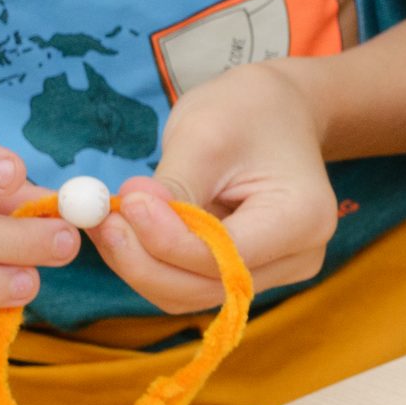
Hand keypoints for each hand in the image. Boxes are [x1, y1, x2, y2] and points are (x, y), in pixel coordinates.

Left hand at [90, 62, 339, 313]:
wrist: (279, 112)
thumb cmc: (250, 111)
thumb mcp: (207, 133)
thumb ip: (174, 184)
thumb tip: (132, 216)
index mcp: (303, 220)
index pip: (225, 255)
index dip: (167, 239)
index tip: (125, 202)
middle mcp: (297, 258)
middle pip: (207, 287)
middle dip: (145, 259)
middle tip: (102, 221)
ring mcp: (275, 271)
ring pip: (192, 293)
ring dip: (141, 264)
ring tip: (108, 221)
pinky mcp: (247, 272)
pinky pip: (191, 282)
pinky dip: (153, 262)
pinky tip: (128, 231)